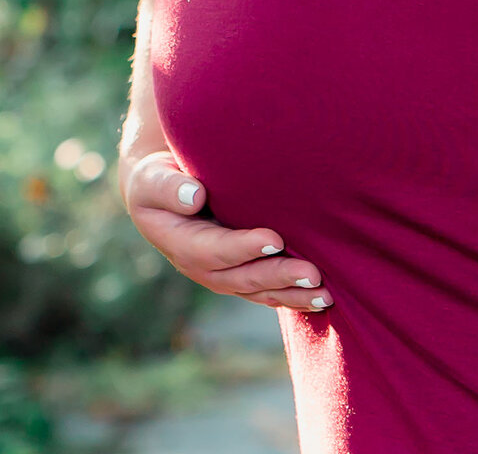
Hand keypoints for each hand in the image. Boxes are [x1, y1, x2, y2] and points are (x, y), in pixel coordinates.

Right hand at [120, 150, 332, 313]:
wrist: (166, 193)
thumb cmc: (161, 178)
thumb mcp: (152, 178)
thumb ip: (168, 187)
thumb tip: (193, 196)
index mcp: (180, 243)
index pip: (214, 250)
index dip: (243, 248)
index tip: (275, 239)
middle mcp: (202, 267)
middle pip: (242, 278)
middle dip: (278, 278)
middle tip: (312, 275)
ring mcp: (223, 274)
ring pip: (259, 291)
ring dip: (291, 295)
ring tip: (325, 296)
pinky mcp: (241, 273)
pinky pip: (267, 290)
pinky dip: (293, 296)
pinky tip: (320, 300)